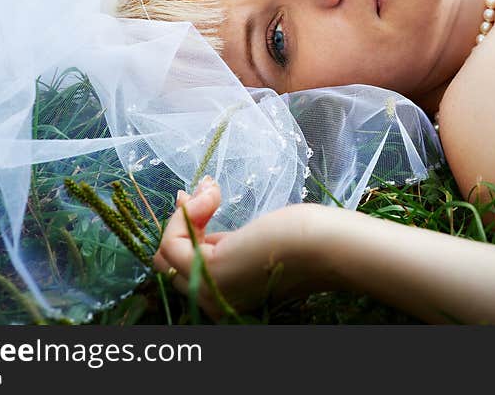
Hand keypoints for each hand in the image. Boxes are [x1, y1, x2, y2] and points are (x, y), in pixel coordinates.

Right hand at [152, 177, 322, 319]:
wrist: (328, 245)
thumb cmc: (303, 238)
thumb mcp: (252, 243)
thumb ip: (224, 244)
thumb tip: (194, 214)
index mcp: (224, 299)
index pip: (184, 270)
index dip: (187, 232)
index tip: (202, 200)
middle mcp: (212, 304)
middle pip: (169, 263)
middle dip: (183, 221)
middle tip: (205, 192)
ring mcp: (210, 291)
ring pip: (166, 253)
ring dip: (183, 215)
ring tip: (209, 190)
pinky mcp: (212, 270)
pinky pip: (173, 242)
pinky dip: (185, 214)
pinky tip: (210, 194)